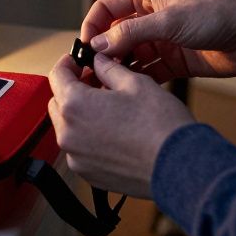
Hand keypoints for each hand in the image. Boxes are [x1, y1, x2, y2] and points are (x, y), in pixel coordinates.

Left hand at [48, 52, 193, 197]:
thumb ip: (108, 69)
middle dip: (72, 90)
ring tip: (108, 108)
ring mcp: (77, 157)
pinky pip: (79, 149)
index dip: (67, 63)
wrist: (178, 168)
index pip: (57, 76)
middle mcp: (69, 134)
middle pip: (58, 103)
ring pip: (67, 128)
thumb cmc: (160, 125)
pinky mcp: (88, 174)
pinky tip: (112, 132)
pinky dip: (88, 138)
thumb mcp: (135, 83)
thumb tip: (99, 61)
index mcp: (75, 106)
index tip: (77, 61)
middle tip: (96, 83)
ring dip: (80, 114)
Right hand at [81, 0, 235, 79]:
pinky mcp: (175, 62)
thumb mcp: (170, 21)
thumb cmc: (218, 15)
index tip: (83, 49)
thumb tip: (96, 47)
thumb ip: (132, 33)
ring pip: (130, 56)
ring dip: (118, 69)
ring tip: (106, 87)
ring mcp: (163, 41)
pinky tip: (129, 91)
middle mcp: (152, 18)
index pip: (107, 9)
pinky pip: (148, 72)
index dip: (92, 26)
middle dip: (102, 53)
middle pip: (115, 35)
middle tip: (89, 74)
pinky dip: (137, 80)